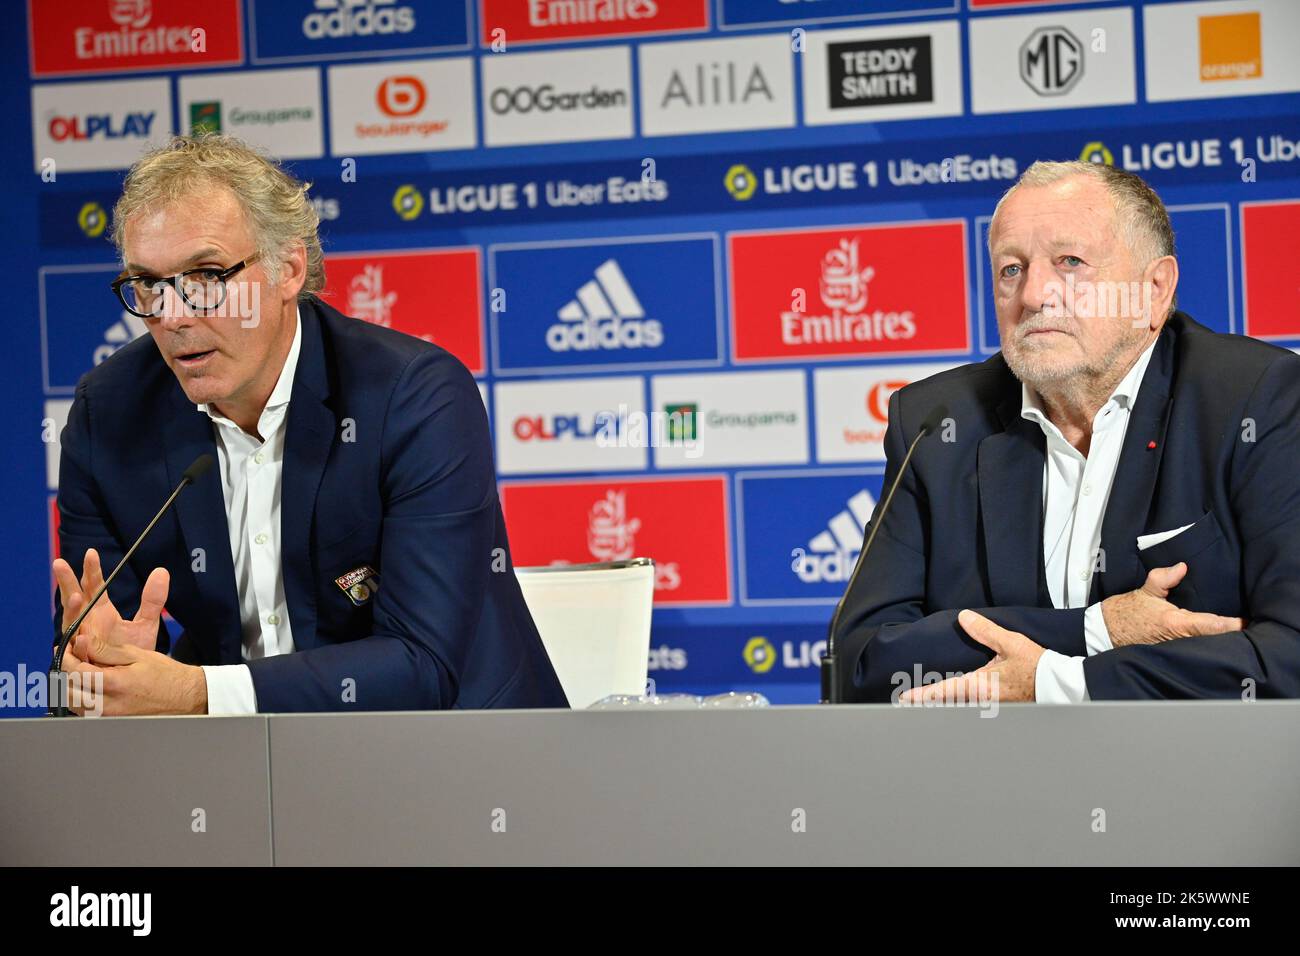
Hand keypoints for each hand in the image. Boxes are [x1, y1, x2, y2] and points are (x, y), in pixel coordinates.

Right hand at [53, 548, 169, 652]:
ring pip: (70, 622)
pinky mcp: (81, 660)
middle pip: (73, 598)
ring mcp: (81, 641)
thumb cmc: (132, 651)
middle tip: (60, 564)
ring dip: (71, 610)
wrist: (132, 679)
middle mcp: (87, 624)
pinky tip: (80, 637)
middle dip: (66, 582)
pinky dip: (77, 645)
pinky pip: (76, 651)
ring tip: (74, 595)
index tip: (91, 553)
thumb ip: (153, 600)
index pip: (94, 587)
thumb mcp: (146, 623)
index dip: (91, 570)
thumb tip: (162, 571)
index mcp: (100, 612)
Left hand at [60, 632, 206, 716]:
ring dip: (70, 686)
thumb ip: (106, 650)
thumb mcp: (137, 654)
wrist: (184, 697)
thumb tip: (82, 641)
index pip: (75, 671)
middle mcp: (108, 705)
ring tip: (79, 671)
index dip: (66, 657)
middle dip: (63, 673)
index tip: (65, 648)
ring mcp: (108, 717)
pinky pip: (84, 711)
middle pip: (67, 691)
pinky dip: (80, 697)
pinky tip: (90, 685)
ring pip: (72, 704)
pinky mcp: (110, 722)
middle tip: (68, 659)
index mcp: (115, 684)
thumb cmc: (165, 675)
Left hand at [898, 610, 1043, 703]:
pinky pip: (973, 703)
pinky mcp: (1000, 703)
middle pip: (949, 703)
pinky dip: (959, 700)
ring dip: (943, 702)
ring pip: (960, 705)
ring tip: (926, 699)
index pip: (944, 692)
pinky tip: (955, 696)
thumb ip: (985, 631)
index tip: (904, 698)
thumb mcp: (1010, 643)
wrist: (1060, 684)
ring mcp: (991, 704)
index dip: (922, 695)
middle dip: (929, 702)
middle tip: (908, 700)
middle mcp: (982, 699)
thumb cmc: (1037, 666)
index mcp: (981, 686)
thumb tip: (965, 618)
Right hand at [1101, 563, 1244, 647]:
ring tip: (1235, 633)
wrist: (1106, 631)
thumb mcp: (1145, 590)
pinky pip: (1195, 651)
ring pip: (1206, 647)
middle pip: (1214, 640)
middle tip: (1247, 625)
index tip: (1245, 621)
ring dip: (1219, 641)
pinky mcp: (1172, 655)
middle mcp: (1178, 640)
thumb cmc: (1125, 612)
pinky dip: (1206, 645)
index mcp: (1175, 623)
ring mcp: (1176, 650)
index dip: (1232, 624)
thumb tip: (1182, 568)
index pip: (1211, 625)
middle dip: (1230, 634)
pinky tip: (1214, 641)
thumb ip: (1164, 577)